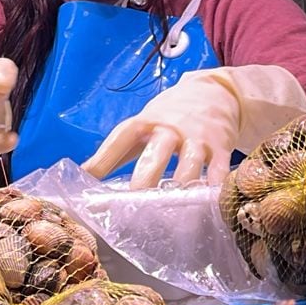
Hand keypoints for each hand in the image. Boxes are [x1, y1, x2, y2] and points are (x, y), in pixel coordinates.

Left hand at [82, 66, 305, 189]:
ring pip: (190, 165)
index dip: (104, 157)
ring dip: (182, 187)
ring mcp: (198, 139)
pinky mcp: (221, 148)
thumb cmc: (170, 116)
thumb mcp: (143, 125)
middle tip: (134, 203)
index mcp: (146, 122)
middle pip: (157, 154)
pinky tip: (208, 204)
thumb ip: (116, 151)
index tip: (88, 177)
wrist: (215, 93)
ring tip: (173, 211)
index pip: (122, 137)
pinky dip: (214, 188)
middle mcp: (171, 130)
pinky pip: (219, 171)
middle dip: (146, 178)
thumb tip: (84, 174)